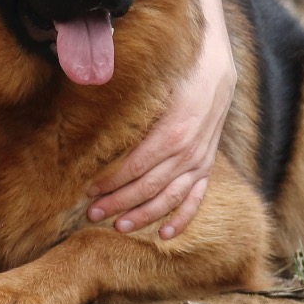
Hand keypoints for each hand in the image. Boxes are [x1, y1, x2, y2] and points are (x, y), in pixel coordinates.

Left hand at [86, 17, 233, 238]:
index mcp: (171, 133)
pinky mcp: (207, 166)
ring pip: (169, 198)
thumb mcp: (152, 85)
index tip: (88, 190)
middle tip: (91, 214)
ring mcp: (200, 162)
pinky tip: (166, 235)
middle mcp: (188, 153)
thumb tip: (91, 104)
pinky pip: (196, 198)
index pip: (134, 167)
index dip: (110, 182)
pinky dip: (182, 218)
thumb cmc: (177, 74)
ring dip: (143, 216)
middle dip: (117, 203)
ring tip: (118, 227)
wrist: (215, 67)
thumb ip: (128, 105)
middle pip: (147, 188)